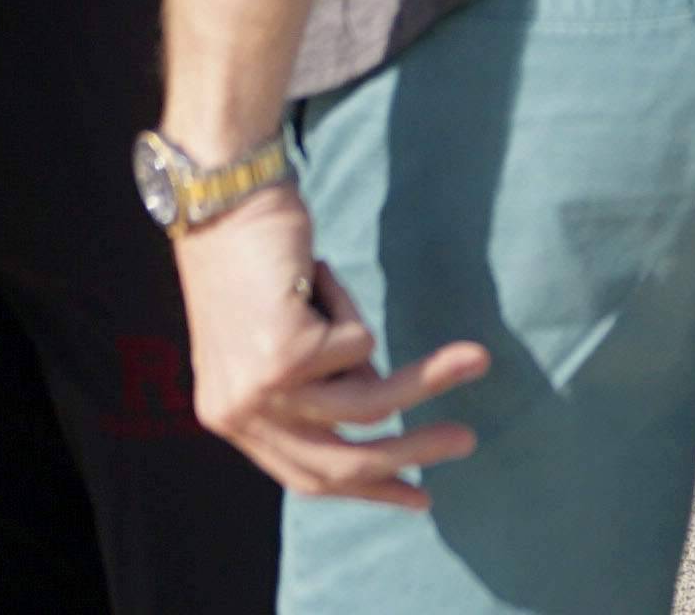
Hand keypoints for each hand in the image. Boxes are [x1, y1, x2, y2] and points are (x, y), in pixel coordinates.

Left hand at [174, 187, 491, 502]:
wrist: (219, 198)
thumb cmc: (246, 258)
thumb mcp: (270, 338)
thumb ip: (308, 385)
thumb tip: (375, 410)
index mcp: (229, 418)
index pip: (307, 475)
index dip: (369, 490)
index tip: (419, 497)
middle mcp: (237, 415)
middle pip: (341, 463)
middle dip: (411, 454)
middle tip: (465, 444)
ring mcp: (259, 390)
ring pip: (366, 404)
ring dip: (426, 380)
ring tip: (475, 359)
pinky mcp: (286, 355)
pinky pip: (359, 342)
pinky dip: (347, 302)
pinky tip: (314, 272)